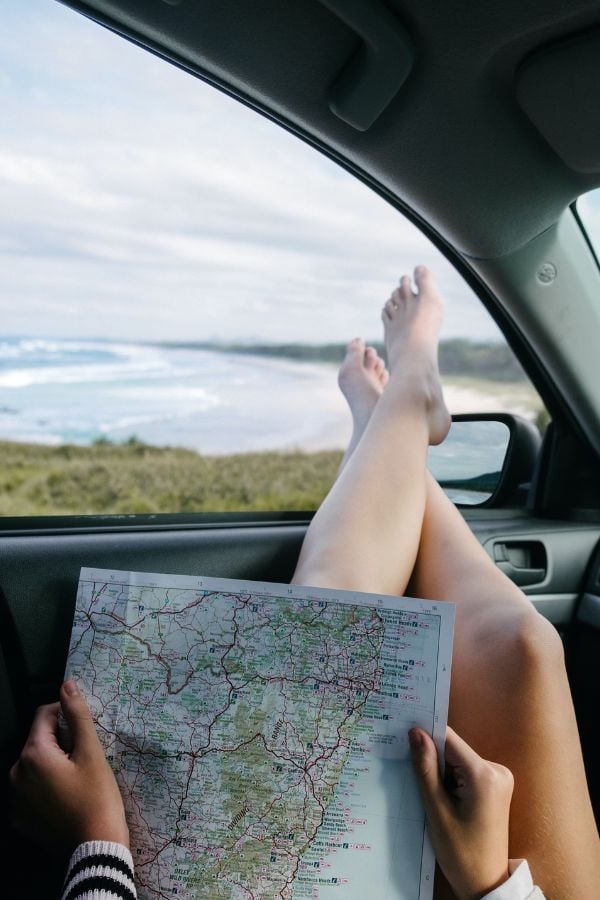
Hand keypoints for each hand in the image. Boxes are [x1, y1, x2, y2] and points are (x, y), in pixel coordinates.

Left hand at [9, 680, 128, 849]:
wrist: (96, 847)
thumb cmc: (97, 797)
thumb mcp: (92, 752)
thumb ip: (78, 715)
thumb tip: (67, 684)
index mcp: (33, 754)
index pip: (45, 715)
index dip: (66, 714)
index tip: (85, 729)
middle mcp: (16, 773)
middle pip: (39, 740)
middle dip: (60, 741)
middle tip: (85, 757)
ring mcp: (15, 798)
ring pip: (35, 764)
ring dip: (53, 762)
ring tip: (77, 777)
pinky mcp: (20, 817)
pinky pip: (31, 789)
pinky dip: (46, 786)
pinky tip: (67, 795)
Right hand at [409, 726, 512, 899]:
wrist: (486, 885)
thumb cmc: (461, 853)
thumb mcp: (437, 811)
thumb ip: (426, 769)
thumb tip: (415, 732)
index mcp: (485, 774)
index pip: (449, 740)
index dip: (425, 736)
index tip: (402, 736)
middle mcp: (497, 770)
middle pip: (454, 751)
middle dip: (432, 760)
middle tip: (411, 775)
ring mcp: (499, 779)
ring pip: (458, 761)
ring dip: (441, 773)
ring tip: (429, 795)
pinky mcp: (496, 787)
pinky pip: (466, 772)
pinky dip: (451, 781)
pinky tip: (441, 799)